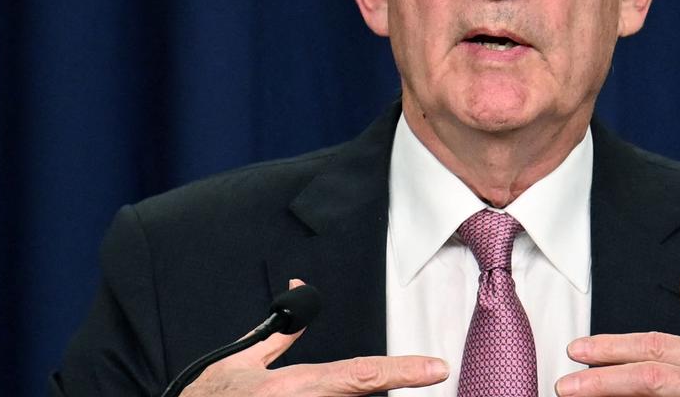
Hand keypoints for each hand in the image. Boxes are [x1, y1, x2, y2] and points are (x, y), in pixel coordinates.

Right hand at [182, 280, 448, 396]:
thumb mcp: (241, 363)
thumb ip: (279, 335)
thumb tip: (301, 292)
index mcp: (294, 387)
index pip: (360, 374)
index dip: (403, 370)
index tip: (438, 368)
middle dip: (375, 386)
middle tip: (396, 371)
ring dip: (339, 395)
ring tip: (292, 387)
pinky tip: (294, 394)